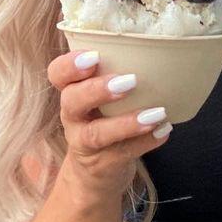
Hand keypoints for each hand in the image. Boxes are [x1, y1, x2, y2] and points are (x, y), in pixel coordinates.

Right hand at [47, 49, 172, 198]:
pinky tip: (164, 130)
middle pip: (72, 101)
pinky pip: (123, 153)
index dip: (70, 64)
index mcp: (70, 91)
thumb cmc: (103, 120)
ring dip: (126, 123)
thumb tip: (157, 47)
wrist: (94, 174)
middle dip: (97, 90)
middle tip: (129, 81)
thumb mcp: (100, 97)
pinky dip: (146, 142)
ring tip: (156, 113)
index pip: (57, 73)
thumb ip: (114, 73)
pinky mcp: (103, 164)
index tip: (94, 55)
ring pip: (96, 133)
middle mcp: (72, 116)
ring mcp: (85, 143)